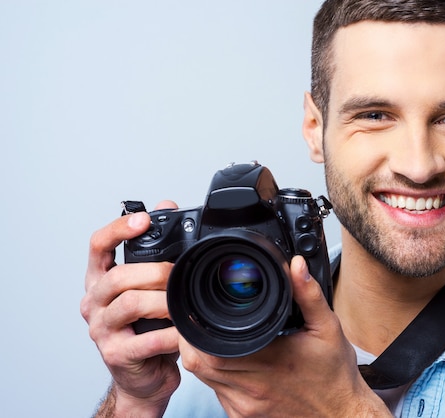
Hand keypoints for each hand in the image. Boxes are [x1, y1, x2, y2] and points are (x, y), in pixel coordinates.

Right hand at [80, 201, 180, 416]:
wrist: (145, 376)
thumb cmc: (148, 327)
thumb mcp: (151, 286)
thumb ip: (156, 248)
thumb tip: (167, 205)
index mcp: (101, 280)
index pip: (98, 246)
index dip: (118, 229)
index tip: (144, 219)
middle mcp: (94, 302)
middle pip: (116, 276)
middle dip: (154, 271)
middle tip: (178, 274)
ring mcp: (101, 330)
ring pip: (129, 304)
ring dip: (163, 301)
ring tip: (182, 303)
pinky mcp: (116, 354)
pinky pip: (146, 340)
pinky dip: (170, 334)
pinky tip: (183, 332)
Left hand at [179, 255, 390, 416]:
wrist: (342, 416)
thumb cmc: (335, 376)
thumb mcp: (328, 327)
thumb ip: (308, 294)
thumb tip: (296, 266)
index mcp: (269, 361)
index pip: (211, 347)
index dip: (196, 330)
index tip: (200, 311)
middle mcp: (252, 387)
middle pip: (199, 363)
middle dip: (193, 340)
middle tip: (202, 320)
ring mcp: (246, 406)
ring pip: (205, 381)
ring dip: (203, 358)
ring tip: (216, 338)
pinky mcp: (245, 417)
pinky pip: (217, 395)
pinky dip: (216, 377)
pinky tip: (231, 363)